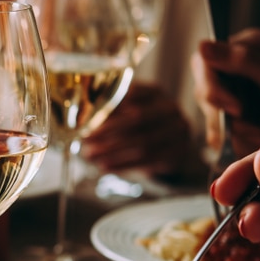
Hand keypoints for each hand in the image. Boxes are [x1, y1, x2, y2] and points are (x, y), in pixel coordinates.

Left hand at [81, 82, 197, 176]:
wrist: (173, 149)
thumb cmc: (143, 128)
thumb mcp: (131, 113)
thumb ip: (111, 111)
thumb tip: (81, 118)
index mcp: (155, 93)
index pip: (133, 93)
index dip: (109, 105)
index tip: (87, 116)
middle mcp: (170, 109)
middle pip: (137, 118)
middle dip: (107, 130)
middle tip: (85, 139)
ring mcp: (178, 132)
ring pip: (142, 143)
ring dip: (112, 151)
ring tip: (90, 156)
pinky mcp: (177, 153)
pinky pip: (147, 161)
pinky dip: (123, 165)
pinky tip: (104, 167)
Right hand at [192, 28, 259, 154]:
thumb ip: (243, 61)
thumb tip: (202, 46)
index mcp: (246, 46)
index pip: (206, 60)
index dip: (212, 85)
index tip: (233, 106)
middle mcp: (234, 67)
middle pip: (203, 87)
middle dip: (222, 110)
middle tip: (244, 119)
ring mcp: (230, 93)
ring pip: (209, 112)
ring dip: (233, 128)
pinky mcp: (228, 117)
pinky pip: (215, 130)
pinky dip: (234, 139)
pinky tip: (256, 138)